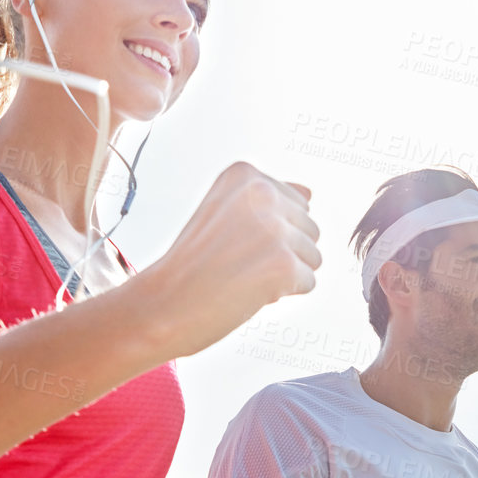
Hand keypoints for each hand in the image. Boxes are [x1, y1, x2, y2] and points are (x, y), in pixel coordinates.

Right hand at [141, 162, 320, 357]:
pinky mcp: (283, 263)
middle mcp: (262, 192)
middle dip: (283, 253)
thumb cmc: (192, 264)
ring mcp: (274, 228)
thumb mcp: (225, 214)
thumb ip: (269, 199)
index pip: (297, 204)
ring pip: (313, 257)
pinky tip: (249, 291)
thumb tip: (310, 193)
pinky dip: (283, 294)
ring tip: (243, 275)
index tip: (232, 241)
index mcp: (246, 174)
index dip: (269, 233)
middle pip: (310, 229)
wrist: (164, 303)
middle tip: (237, 262)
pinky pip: (308, 282)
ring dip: (284, 274)